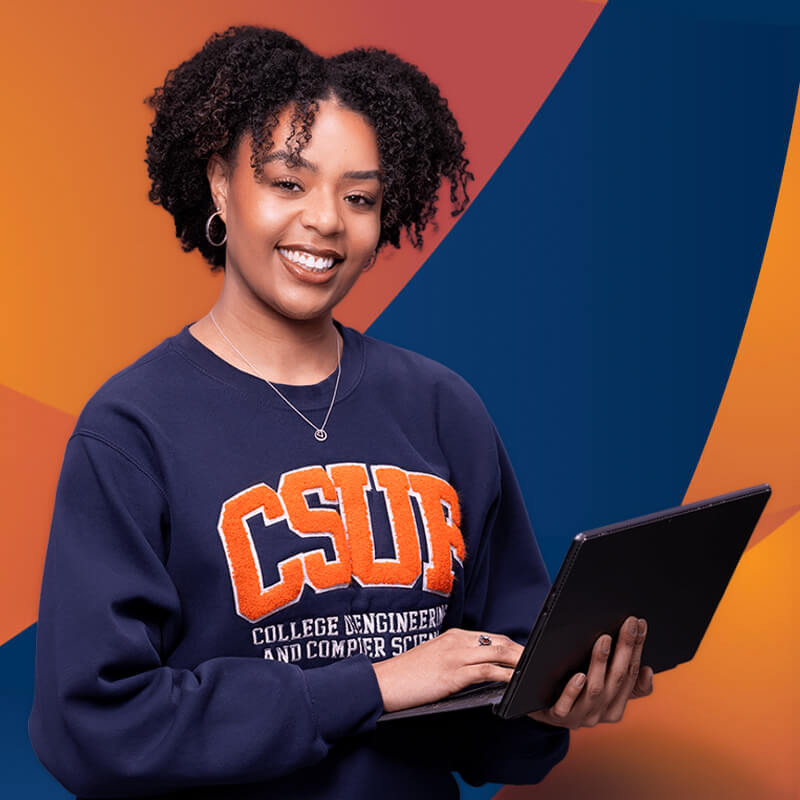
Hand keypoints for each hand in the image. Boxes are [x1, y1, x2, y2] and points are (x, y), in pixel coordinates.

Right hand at [372, 627, 521, 712]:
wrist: (382, 683)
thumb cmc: (406, 676)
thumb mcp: (433, 660)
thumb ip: (455, 659)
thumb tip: (478, 669)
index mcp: (453, 636)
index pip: (492, 638)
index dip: (513, 647)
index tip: (528, 656)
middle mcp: (457, 641)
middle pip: (500, 642)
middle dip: (523, 653)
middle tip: (541, 663)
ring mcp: (455, 656)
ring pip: (498, 654)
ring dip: (520, 663)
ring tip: (536, 672)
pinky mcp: (452, 674)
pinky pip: (486, 672)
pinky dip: (505, 676)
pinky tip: (516, 683)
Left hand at [528, 616, 653, 728]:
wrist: (537, 707)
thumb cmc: (574, 691)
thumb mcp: (601, 687)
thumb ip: (625, 681)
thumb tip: (647, 670)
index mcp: (615, 706)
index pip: (631, 674)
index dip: (637, 648)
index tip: (640, 624)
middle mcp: (600, 713)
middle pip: (617, 678)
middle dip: (625, 648)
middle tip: (628, 623)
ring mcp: (578, 716)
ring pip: (595, 689)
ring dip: (600, 663)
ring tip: (604, 639)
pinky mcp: (556, 716)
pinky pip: (566, 705)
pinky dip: (574, 690)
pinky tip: (579, 675)